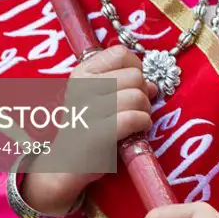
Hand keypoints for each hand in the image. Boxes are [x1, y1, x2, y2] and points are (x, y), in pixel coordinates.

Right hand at [22, 45, 156, 213]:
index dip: (135, 66)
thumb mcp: (100, 98)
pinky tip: (138, 128)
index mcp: (82, 72)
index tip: (131, 83)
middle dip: (143, 91)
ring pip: (137, 96)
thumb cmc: (88, 126)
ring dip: (145, 109)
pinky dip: (143, 123)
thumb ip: (125, 84)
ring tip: (138, 118)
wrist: (66, 164)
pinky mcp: (97, 134)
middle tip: (136, 106)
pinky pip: (133, 118)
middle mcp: (82, 87)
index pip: (120, 53)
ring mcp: (88, 110)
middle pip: (134, 75)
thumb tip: (152, 84)